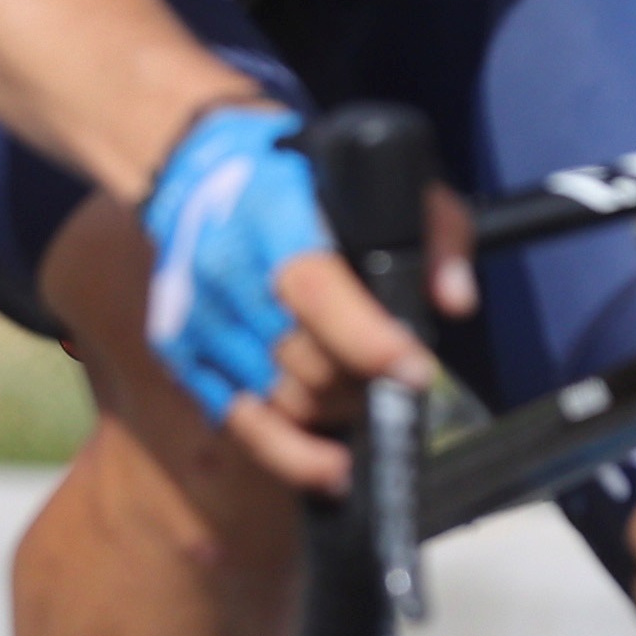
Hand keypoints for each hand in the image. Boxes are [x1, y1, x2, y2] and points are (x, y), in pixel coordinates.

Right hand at [142, 103, 473, 492]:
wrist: (204, 168)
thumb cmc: (308, 180)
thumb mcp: (388, 179)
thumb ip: (435, 233)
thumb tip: (452, 302)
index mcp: (270, 218)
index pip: (313, 290)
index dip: (367, 340)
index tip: (415, 371)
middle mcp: (222, 270)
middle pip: (305, 362)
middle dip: (364, 382)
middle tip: (395, 375)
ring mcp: (198, 318)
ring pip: (282, 400)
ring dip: (335, 412)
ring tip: (365, 395)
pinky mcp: (182, 353)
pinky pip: (241, 425)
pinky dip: (290, 455)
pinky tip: (331, 467)